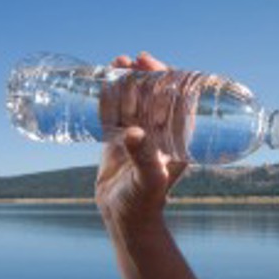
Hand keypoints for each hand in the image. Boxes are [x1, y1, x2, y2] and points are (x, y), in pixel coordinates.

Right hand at [95, 52, 188, 231]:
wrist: (126, 218)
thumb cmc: (146, 201)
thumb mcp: (149, 179)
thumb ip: (143, 157)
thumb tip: (133, 133)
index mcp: (178, 138)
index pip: (176, 99)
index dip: (166, 78)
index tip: (151, 64)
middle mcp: (161, 133)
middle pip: (154, 94)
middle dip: (144, 74)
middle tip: (130, 60)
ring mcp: (140, 135)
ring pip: (133, 100)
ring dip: (126, 81)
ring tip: (115, 63)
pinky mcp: (120, 141)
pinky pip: (114, 113)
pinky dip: (109, 97)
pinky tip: (101, 83)